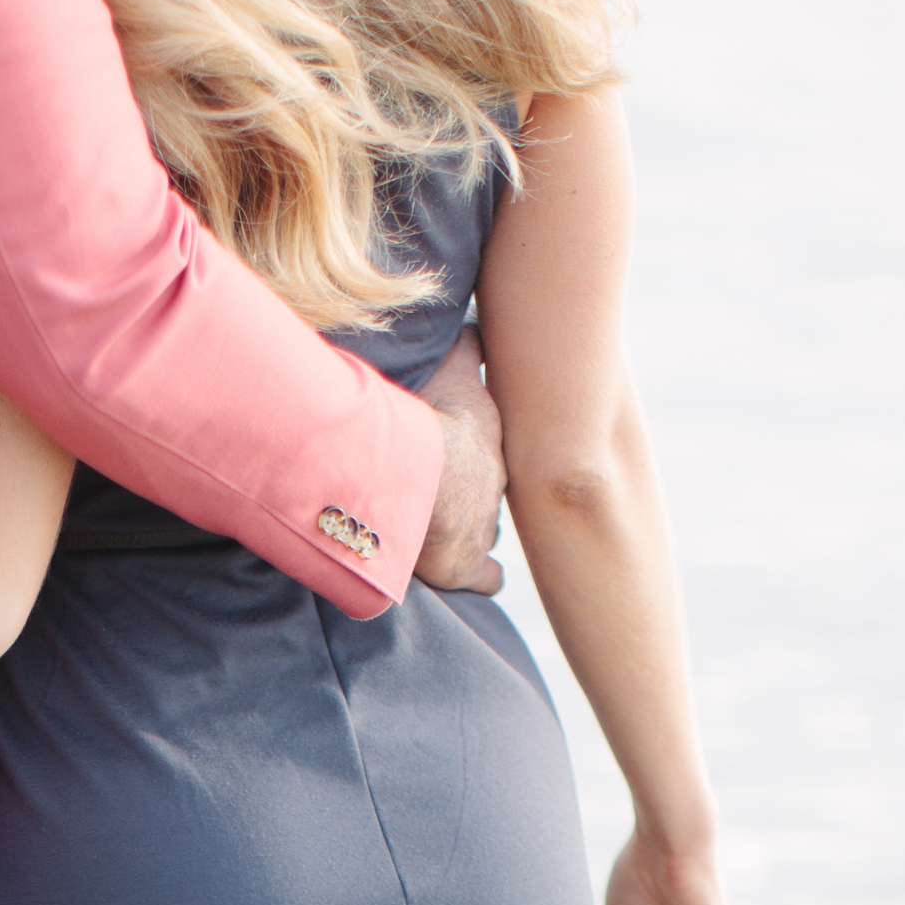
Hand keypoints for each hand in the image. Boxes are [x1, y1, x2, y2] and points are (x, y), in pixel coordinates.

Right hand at [411, 327, 505, 595]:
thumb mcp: (449, 366)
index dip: (484, 428)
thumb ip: (464, 348)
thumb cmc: (422, 417)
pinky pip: (488, 578)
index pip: (497, 425)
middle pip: (496, 479)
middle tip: (457, 481)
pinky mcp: (466, 565)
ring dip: (476, 527)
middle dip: (478, 481)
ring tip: (455, 529)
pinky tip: (477, 577)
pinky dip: (481, 578)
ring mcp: (483, 523)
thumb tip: (475, 326)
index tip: (474, 429)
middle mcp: (493, 477)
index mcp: (485, 431)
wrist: (407, 476)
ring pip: (492, 525)